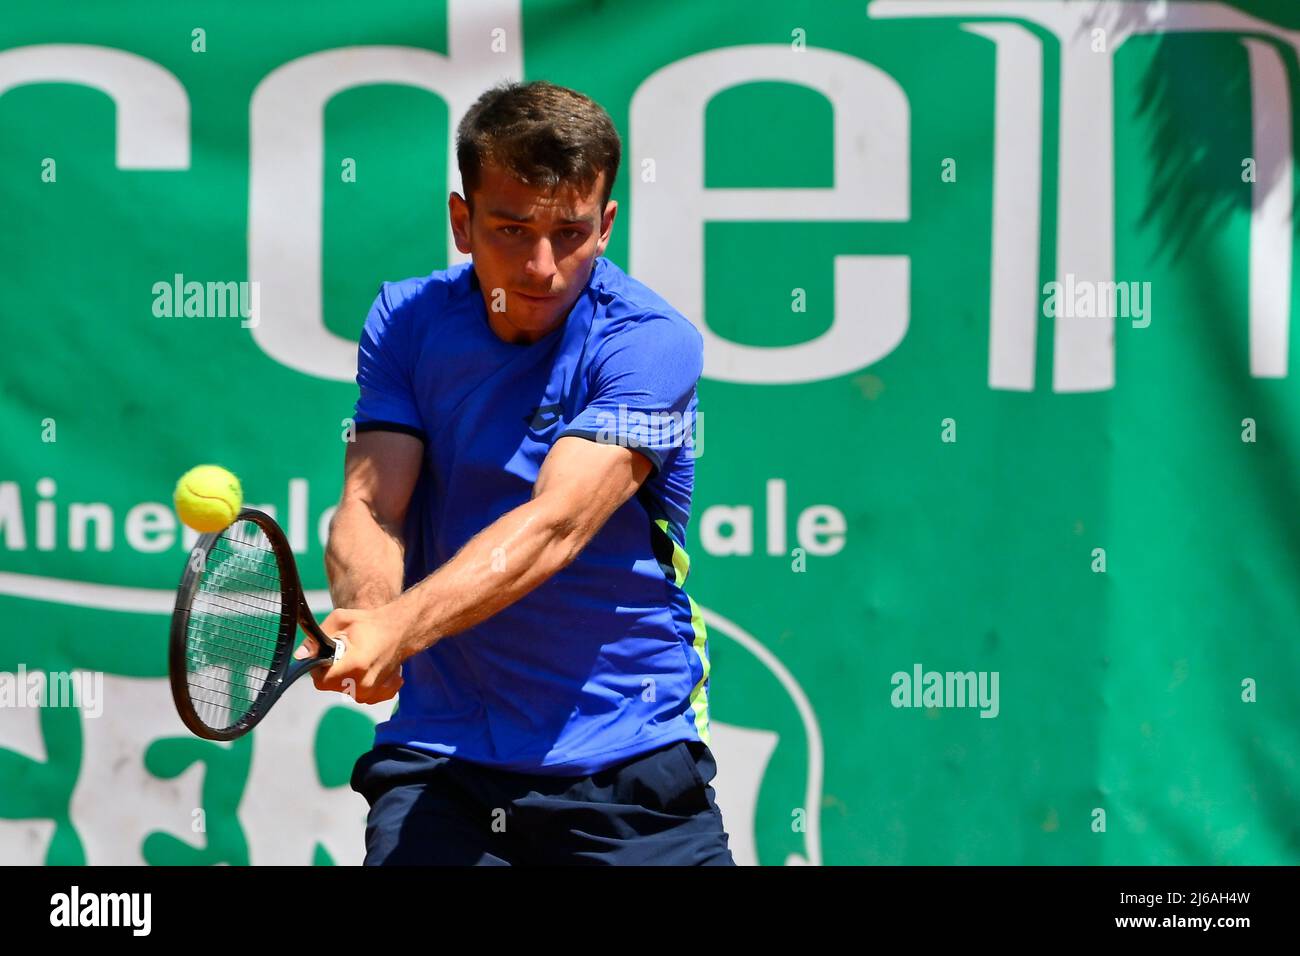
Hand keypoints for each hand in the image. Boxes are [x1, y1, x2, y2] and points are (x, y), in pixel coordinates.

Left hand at [293, 606, 407, 703]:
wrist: (400, 629)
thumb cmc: (369, 623)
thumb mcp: (340, 621)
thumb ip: (317, 639)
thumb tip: (300, 656)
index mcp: (355, 665)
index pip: (321, 681)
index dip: (319, 669)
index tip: (326, 656)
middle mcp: (365, 683)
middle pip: (333, 686)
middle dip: (333, 672)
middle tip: (345, 654)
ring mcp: (374, 691)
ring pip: (346, 691)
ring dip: (347, 677)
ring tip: (359, 659)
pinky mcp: (382, 694)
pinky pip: (361, 695)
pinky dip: (361, 683)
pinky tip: (368, 668)